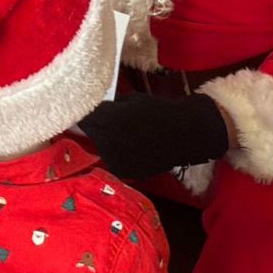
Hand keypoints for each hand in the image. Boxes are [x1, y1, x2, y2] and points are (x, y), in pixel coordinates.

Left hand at [78, 91, 230, 178]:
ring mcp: (117, 160)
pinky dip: (116, 152)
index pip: (86, 117)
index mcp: (110, 121)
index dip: (85, 111)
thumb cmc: (160, 111)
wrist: (187, 135)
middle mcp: (109, 143)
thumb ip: (110, 106)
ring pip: (100, 147)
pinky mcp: (125, 172)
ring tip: (121, 132)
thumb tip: (94, 108)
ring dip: (104, 139)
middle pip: (91, 132)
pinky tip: (130, 145)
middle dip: (95, 125)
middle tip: (104, 118)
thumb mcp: (131, 100)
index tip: (85, 108)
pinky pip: (113, 159)